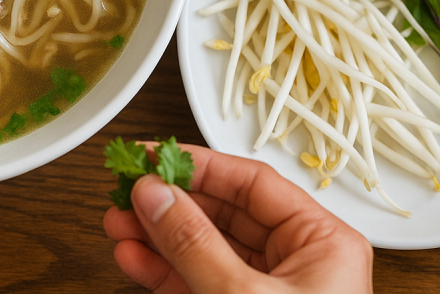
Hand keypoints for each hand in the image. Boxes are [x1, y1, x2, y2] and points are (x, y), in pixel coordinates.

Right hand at [103, 144, 371, 293]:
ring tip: (117, 222)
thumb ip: (194, 243)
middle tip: (128, 189)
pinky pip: (197, 283)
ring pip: (204, 249)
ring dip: (157, 235)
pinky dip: (163, 271)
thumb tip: (156, 193)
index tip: (155, 157)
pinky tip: (133, 256)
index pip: (254, 184)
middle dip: (170, 203)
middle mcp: (298, 264)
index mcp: (322, 244)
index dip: (200, 167)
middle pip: (224, 214)